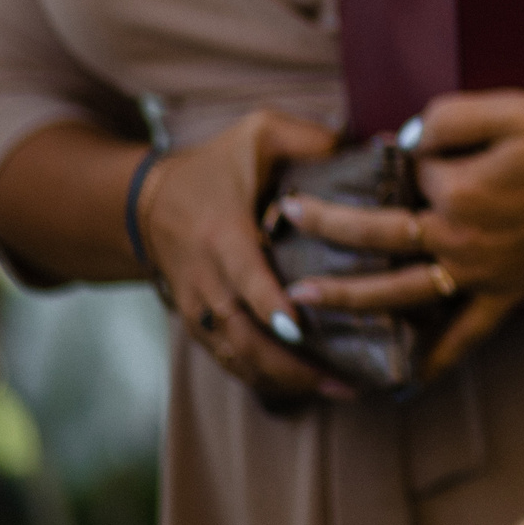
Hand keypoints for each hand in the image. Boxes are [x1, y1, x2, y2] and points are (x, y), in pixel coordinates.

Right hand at [143, 110, 353, 404]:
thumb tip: (376, 146)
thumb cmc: (218, 165)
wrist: (147, 202)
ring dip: (283, 379)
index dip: (269, 304)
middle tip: (343, 380)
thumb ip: (313, 140)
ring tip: (339, 390)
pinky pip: (228, 360)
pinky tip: (307, 388)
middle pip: (240, 333)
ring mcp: (200, 307)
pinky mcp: (200, 324)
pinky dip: (264, 378)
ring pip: (234, 356)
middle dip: (288, 363)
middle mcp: (207, 279)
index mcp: (223, 234)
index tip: (299, 328)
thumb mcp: (261, 134)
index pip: (245, 277)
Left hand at [278, 90, 523, 379]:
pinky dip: (435, 362)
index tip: (403, 145)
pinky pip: (464, 335)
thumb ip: (450, 117)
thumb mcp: (514, 108)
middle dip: (326, 224)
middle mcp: (459, 238)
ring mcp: (480, 273)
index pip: (407, 171)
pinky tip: (404, 382)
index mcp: (458, 189)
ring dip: (346, 298)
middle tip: (287, 216)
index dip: (402, 155)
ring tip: (300, 301)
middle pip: (378, 233)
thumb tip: (407, 142)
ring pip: (400, 291)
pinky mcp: (505, 295)